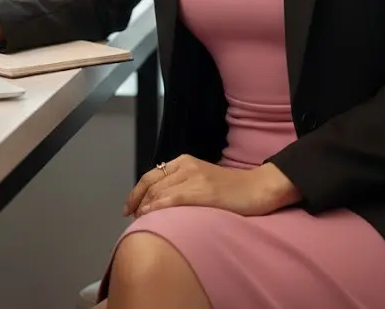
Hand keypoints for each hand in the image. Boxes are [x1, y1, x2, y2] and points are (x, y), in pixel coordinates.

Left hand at [124, 156, 300, 218]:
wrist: (256, 189)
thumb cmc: (231, 190)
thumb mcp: (202, 180)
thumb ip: (182, 185)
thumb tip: (158, 202)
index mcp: (185, 161)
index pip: (151, 176)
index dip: (135, 193)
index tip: (128, 209)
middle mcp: (186, 166)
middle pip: (151, 184)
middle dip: (137, 203)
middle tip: (131, 219)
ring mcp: (194, 177)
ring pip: (159, 192)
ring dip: (145, 208)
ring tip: (139, 223)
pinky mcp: (202, 191)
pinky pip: (173, 199)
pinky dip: (157, 208)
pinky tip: (150, 217)